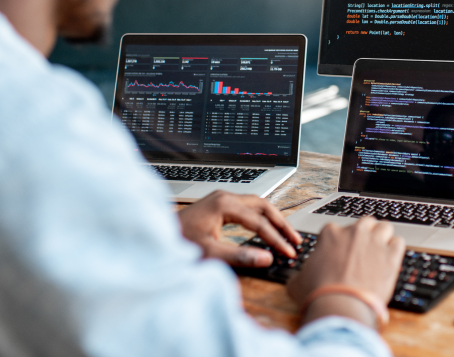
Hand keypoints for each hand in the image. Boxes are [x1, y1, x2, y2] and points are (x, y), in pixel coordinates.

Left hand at [178, 190, 301, 266]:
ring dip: (272, 218)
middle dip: (281, 223)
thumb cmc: (179, 242)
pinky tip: (266, 228)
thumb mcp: (209, 252)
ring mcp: (221, 199)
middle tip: (295, 240)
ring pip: (256, 204)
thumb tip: (266, 258)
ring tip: (286, 234)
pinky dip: (261, 217)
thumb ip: (239, 256)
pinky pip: (247, 207)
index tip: (289, 252)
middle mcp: (225, 197)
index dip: (276, 238)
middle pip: (263, 205)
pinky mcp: (218, 205)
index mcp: (224, 204)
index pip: (259, 221)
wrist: (158, 234)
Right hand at [287, 217, 404, 327]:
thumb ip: (301, 273)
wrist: (340, 306)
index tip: (342, 253)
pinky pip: (399, 242)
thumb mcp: (299, 280)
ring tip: (381, 251)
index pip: (338, 229)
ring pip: (384, 227)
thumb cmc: (318, 293)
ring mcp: (373, 241)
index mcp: (330, 233)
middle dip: (365, 234)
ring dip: (383, 237)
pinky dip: (396, 249)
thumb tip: (298, 278)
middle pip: (364, 223)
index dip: (341, 242)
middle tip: (364, 250)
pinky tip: (392, 259)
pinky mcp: (391, 256)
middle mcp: (353, 232)